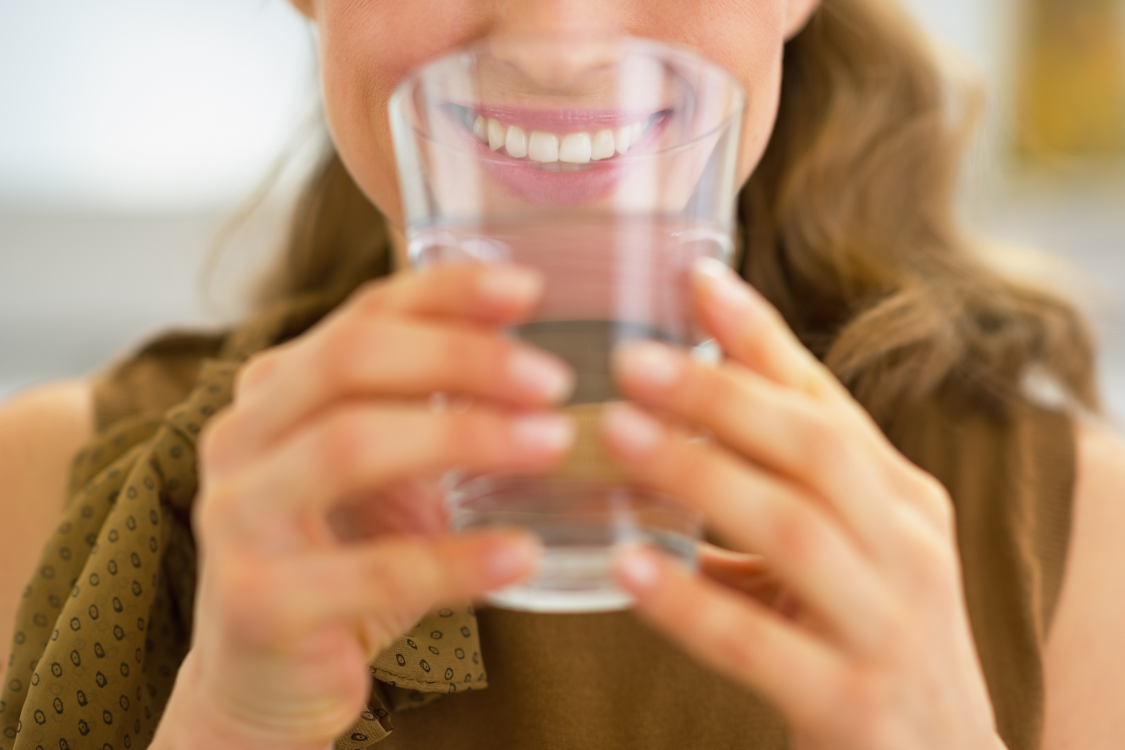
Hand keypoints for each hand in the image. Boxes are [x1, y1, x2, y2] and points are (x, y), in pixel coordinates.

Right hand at [153, 264, 574, 749]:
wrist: (268, 677)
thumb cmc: (341, 555)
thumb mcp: (383, 470)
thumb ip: (427, 407)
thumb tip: (531, 354)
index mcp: (275, 390)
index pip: (362, 314)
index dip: (446, 292)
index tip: (531, 289)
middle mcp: (242, 437)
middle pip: (350, 359)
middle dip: (462, 357)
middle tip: (553, 381)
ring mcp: (239, 518)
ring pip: (350, 444)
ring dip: (464, 436)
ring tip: (551, 444)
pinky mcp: (259, 603)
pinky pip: (373, 570)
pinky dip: (457, 560)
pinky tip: (521, 556)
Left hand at [602, 259, 1002, 749]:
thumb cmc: (874, 634)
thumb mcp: (846, 546)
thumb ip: (780, 483)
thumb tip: (678, 411)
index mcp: (900, 498)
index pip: (826, 401)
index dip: (760, 337)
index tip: (695, 278)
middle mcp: (908, 547)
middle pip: (814, 448)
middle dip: (722, 396)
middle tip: (634, 359)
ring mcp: (888, 626)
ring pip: (791, 528)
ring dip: (698, 474)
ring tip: (617, 434)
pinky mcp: (852, 703)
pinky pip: (756, 642)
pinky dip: (687, 599)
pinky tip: (626, 566)